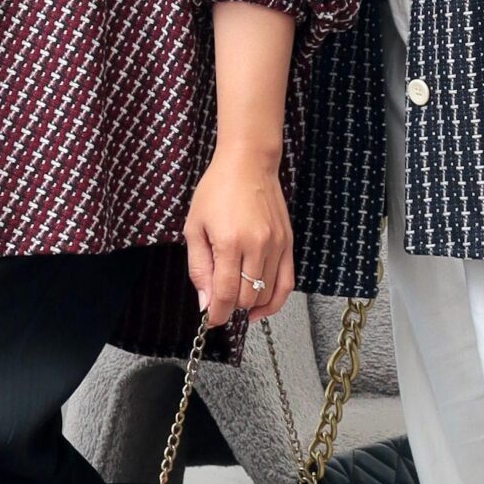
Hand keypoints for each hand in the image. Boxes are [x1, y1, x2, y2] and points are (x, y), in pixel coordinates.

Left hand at [184, 143, 295, 327]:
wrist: (248, 164)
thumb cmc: (217, 189)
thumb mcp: (194, 227)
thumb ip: (199, 267)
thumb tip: (205, 301)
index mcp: (230, 242)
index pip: (226, 294)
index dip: (216, 313)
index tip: (209, 320)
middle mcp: (257, 246)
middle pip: (247, 297)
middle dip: (230, 308)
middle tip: (219, 304)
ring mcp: (276, 245)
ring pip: (267, 294)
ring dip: (250, 305)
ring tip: (237, 301)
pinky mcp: (288, 243)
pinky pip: (287, 283)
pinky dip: (275, 300)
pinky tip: (261, 307)